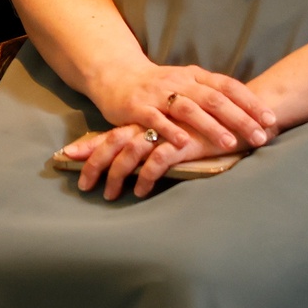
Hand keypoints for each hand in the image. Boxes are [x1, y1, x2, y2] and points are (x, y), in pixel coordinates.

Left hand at [61, 122, 208, 199]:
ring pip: (130, 152)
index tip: (66, 155)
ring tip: (108, 195)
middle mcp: (152, 124)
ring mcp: (167, 131)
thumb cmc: (207, 125)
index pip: (112, 133)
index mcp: (148, 121)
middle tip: (83, 186)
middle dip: (94, 163)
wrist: (241, 112)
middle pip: (114, 142)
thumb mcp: (177, 131)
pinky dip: (145, 177)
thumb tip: (140, 157)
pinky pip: (157, 162)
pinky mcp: (184, 142)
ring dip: (116, 175)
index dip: (89, 144)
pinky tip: (139, 192)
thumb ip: (159, 140)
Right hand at [91, 61, 273, 156]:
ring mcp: (158, 93)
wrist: (116, 75)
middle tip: (260, 136)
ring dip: (211, 126)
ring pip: (188, 108)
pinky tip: (184, 144)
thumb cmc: (159, 85)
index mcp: (195, 75)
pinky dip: (170, 131)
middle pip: (214, 99)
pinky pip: (156, 120)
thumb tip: (249, 110)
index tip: (271, 119)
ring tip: (230, 143)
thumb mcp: (187, 82)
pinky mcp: (137, 107)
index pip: (228, 86)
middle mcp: (179, 81)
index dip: (250, 102)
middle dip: (240, 118)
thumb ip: (211, 94)